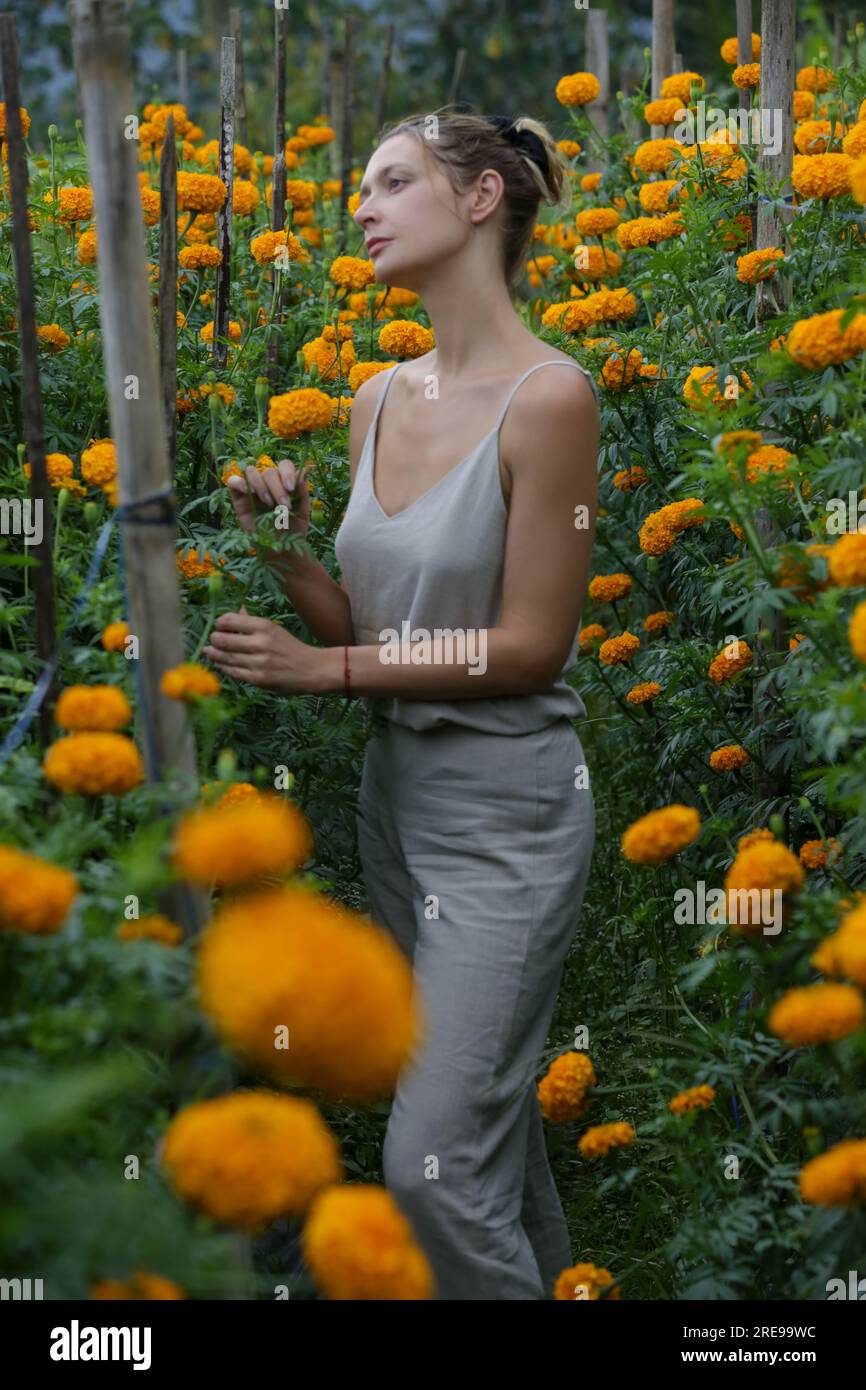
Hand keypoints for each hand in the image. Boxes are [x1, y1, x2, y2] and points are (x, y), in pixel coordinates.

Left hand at [203, 605, 321, 693]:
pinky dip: (223, 667)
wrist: (311, 670)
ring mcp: (258, 662)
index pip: (230, 620)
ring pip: (225, 657)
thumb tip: (236, 609)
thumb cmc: (290, 648)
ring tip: (209, 651)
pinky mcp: (258, 679)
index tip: (218, 626)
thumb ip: (252, 621)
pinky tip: (220, 663)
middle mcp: (260, 643)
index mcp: (264, 627)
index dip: (219, 623)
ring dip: (214, 654)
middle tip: (212, 640)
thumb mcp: (274, 629)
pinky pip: (233, 672)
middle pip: (223, 639)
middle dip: (214, 639)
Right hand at [226, 459, 311, 535]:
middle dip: (277, 488)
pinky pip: (234, 481)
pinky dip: (241, 483)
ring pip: (252, 472)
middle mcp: (268, 483)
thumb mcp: (302, 511)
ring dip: (261, 486)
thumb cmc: (293, 531)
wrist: (281, 550)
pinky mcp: (238, 498)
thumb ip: (303, 491)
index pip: (284, 465)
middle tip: (284, 507)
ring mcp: (252, 489)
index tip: (291, 489)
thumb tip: (306, 469)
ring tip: (269, 504)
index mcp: (284, 482)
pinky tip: (251, 494)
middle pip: (269, 471)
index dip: (287, 473)